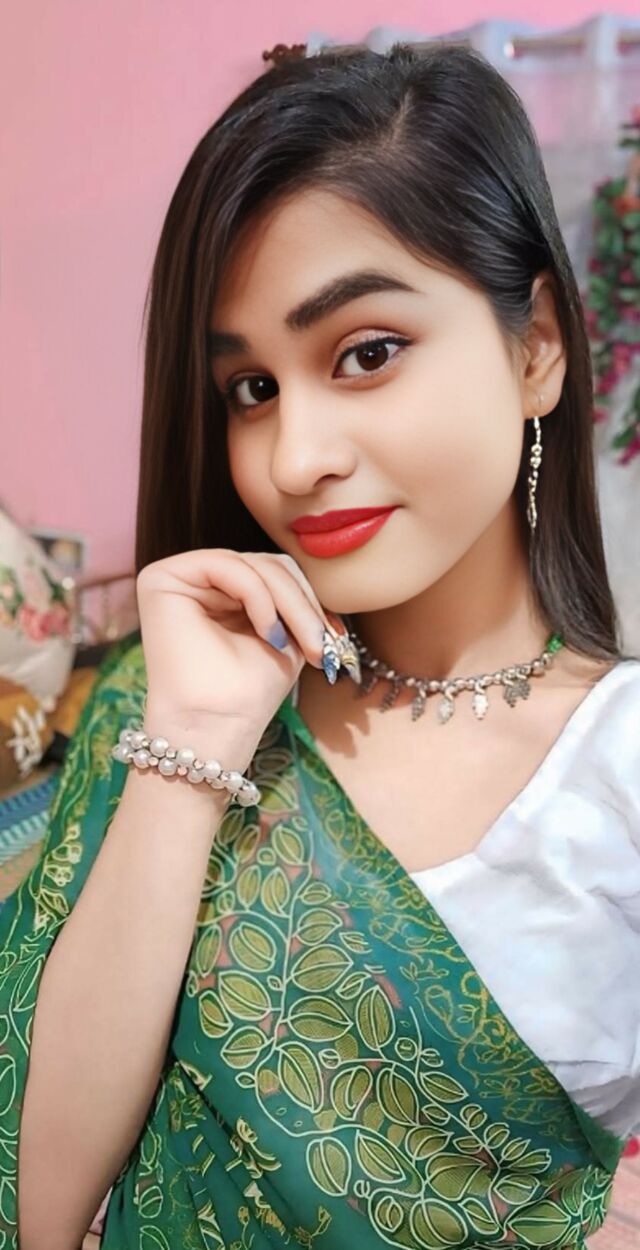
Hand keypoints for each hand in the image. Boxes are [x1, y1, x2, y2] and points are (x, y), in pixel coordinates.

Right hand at [136, 548, 334, 749]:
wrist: (216, 727)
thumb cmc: (248, 693)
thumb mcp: (286, 634)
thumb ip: (294, 598)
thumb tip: (320, 573)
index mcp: (221, 593)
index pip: (274, 572)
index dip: (308, 599)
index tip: (331, 639)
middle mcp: (196, 581)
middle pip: (266, 564)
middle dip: (302, 601)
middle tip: (321, 643)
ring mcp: (177, 577)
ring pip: (252, 563)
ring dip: (289, 603)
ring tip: (304, 643)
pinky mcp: (162, 578)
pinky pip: (228, 566)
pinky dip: (259, 597)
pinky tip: (268, 632)